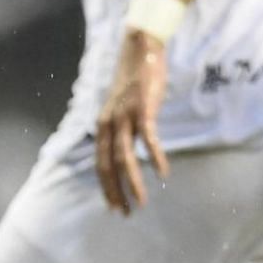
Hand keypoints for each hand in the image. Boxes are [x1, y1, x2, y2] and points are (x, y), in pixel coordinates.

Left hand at [95, 30, 170, 214]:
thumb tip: (122, 148)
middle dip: (116, 192)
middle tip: (125, 214)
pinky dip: (155, 157)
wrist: (139, 47)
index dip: (106, 187)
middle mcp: (109, 123)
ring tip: (142, 202)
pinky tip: (162, 172)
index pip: (100, 164)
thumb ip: (119, 127)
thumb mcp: (119, 106)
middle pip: (109, 166)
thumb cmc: (133, 80)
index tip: (113, 207)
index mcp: (102, 125)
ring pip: (126, 158)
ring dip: (133, 183)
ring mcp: (126, 116)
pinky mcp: (144, 108)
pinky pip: (149, 138)